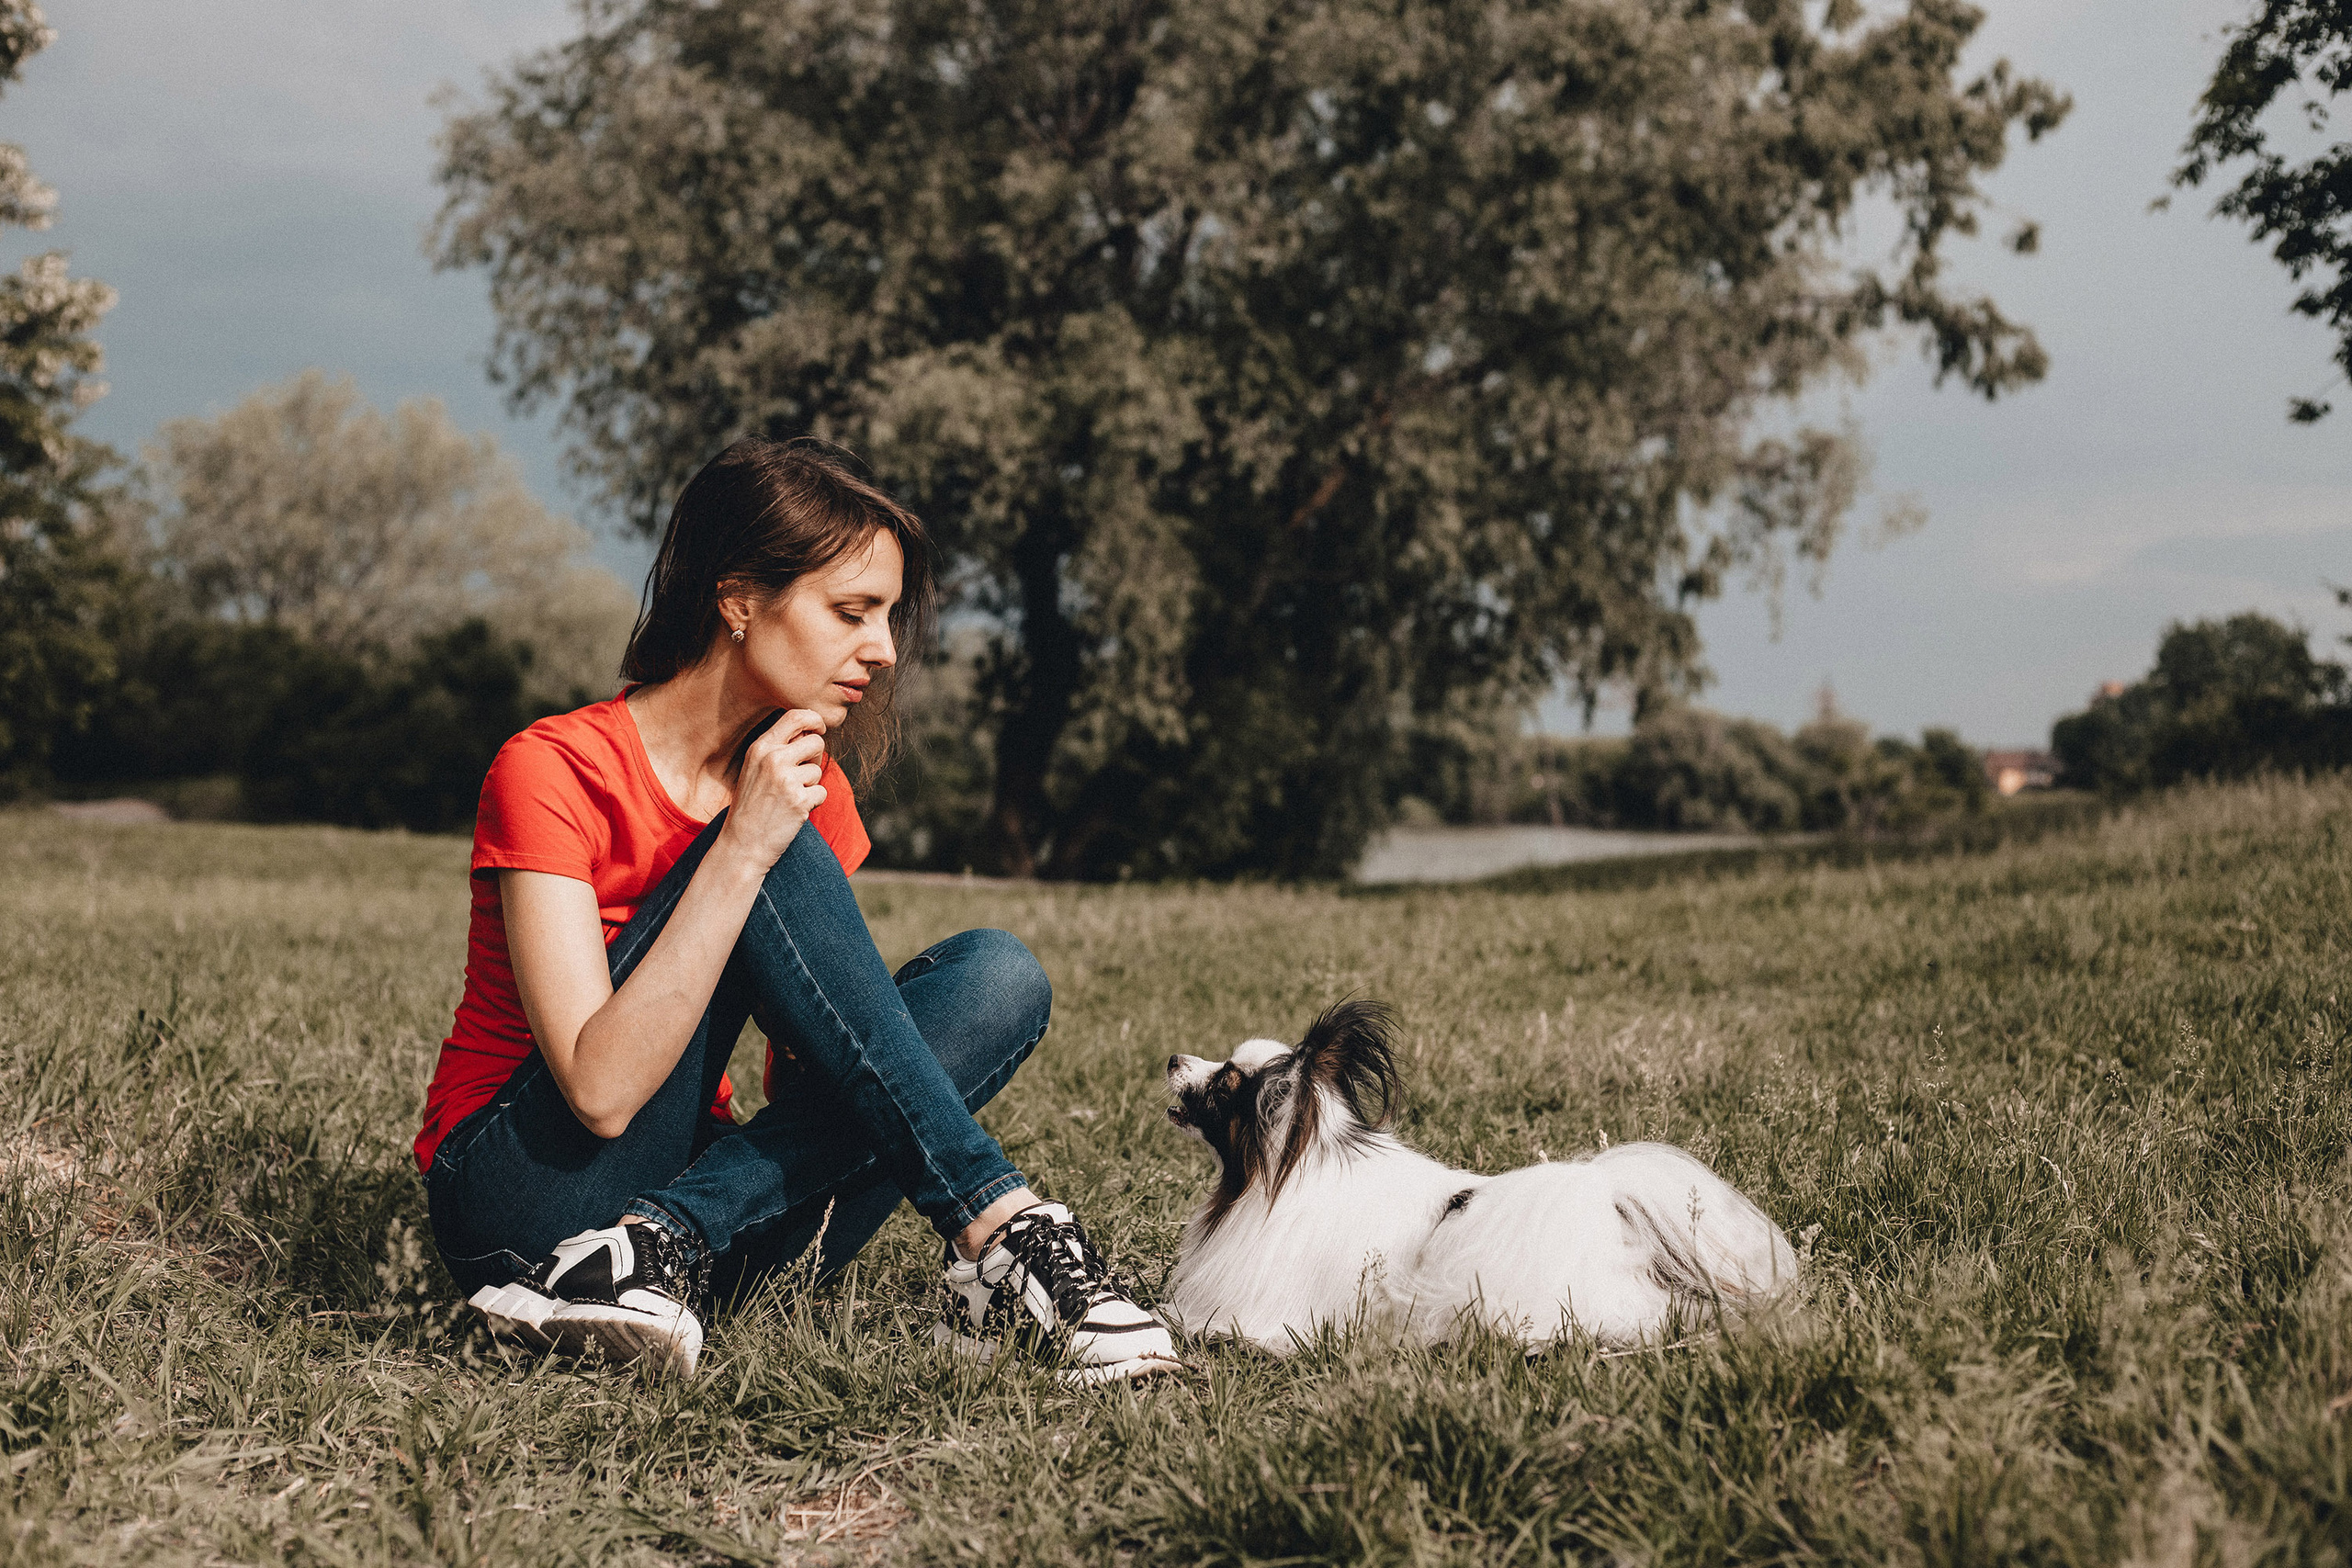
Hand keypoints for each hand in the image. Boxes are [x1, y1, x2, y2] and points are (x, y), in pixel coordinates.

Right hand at [721, 708, 827, 867]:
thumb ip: (778, 749)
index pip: (795, 716)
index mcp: (760, 748)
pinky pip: (822, 792)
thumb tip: (812, 732)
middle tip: (802, 775)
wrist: (742, 844)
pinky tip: (794, 811)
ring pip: (818, 770)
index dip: (814, 719)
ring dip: (811, 785)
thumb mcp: (755, 769)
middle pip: (816, 741)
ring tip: (789, 798)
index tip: (819, 729)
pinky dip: (813, 803)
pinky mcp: (799, 801)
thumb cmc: (751, 806)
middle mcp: (772, 759)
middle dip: (816, 757)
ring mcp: (786, 780)